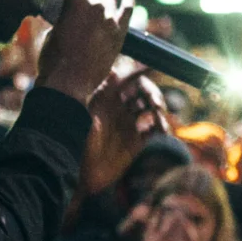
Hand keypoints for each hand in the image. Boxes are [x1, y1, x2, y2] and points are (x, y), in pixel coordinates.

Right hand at [35, 0, 135, 105]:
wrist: (68, 83)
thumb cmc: (54, 58)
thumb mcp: (51, 30)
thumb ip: (62, 17)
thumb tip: (66, 15)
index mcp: (75, 0)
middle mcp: (95, 5)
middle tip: (80, 6)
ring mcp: (109, 19)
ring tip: (96, 4)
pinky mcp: (119, 32)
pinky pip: (128, 8)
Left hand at [78, 68, 167, 197]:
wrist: (80, 172)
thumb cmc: (78, 141)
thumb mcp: (90, 114)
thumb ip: (103, 95)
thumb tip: (115, 71)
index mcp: (107, 98)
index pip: (127, 80)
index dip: (140, 73)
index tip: (152, 68)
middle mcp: (120, 109)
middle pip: (142, 93)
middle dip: (152, 94)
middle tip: (156, 103)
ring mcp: (129, 125)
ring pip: (150, 111)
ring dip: (159, 113)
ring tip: (160, 121)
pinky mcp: (136, 142)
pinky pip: (153, 131)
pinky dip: (161, 129)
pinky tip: (163, 132)